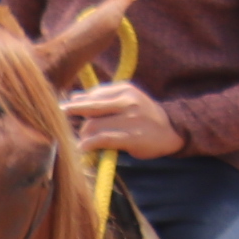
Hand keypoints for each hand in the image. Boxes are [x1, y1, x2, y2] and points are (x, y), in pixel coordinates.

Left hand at [65, 82, 182, 159]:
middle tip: (65, 128)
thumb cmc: (142, 116)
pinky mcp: (131, 136)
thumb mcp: (126, 100)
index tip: (66, 112)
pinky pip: (102, 140)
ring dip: (83, 136)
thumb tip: (73, 97)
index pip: (91, 95)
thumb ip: (101, 99)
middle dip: (74, 119)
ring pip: (92, 126)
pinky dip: (89, 145)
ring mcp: (130, 119)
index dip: (76, 105)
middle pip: (88, 109)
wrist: (172, 130)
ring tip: (84, 142)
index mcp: (124, 89)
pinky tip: (85, 148)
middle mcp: (127, 101)